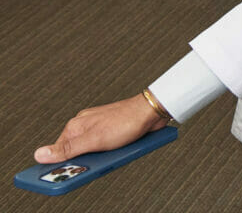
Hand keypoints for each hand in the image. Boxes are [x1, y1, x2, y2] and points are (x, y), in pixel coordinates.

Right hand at [35, 95, 166, 163]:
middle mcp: (85, 127)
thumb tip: (40, 154)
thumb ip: (68, 149)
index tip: (56, 179)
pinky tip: (118, 154)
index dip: (58, 166)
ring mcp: (99, 129)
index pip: (58, 151)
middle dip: (82, 164)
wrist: (153, 111)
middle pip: (76, 153)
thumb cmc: (125, 120)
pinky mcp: (111, 133)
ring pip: (92, 153)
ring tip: (110, 158)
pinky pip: (105, 149)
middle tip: (89, 170)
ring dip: (99, 160)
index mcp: (75, 127)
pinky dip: (109, 154)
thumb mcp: (94, 140)